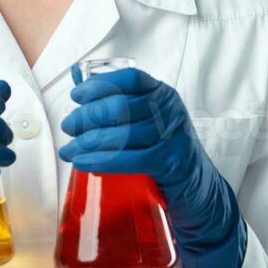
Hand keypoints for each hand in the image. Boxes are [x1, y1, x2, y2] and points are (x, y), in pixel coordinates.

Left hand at [58, 64, 247, 267]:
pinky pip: (129, 160)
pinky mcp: (171, 163)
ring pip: (121, 135)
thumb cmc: (164, 152)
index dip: (100, 85)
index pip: (131, 79)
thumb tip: (79, 87)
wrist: (199, 188)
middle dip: (86, 117)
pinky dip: (101, 161)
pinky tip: (83, 163)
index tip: (77, 96)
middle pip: (120, 107)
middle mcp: (170, 110)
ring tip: (69, 150)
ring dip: (87, 143)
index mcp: (163, 94)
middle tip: (69, 128)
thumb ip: (122, 106)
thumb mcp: (149, 123)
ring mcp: (173, 136)